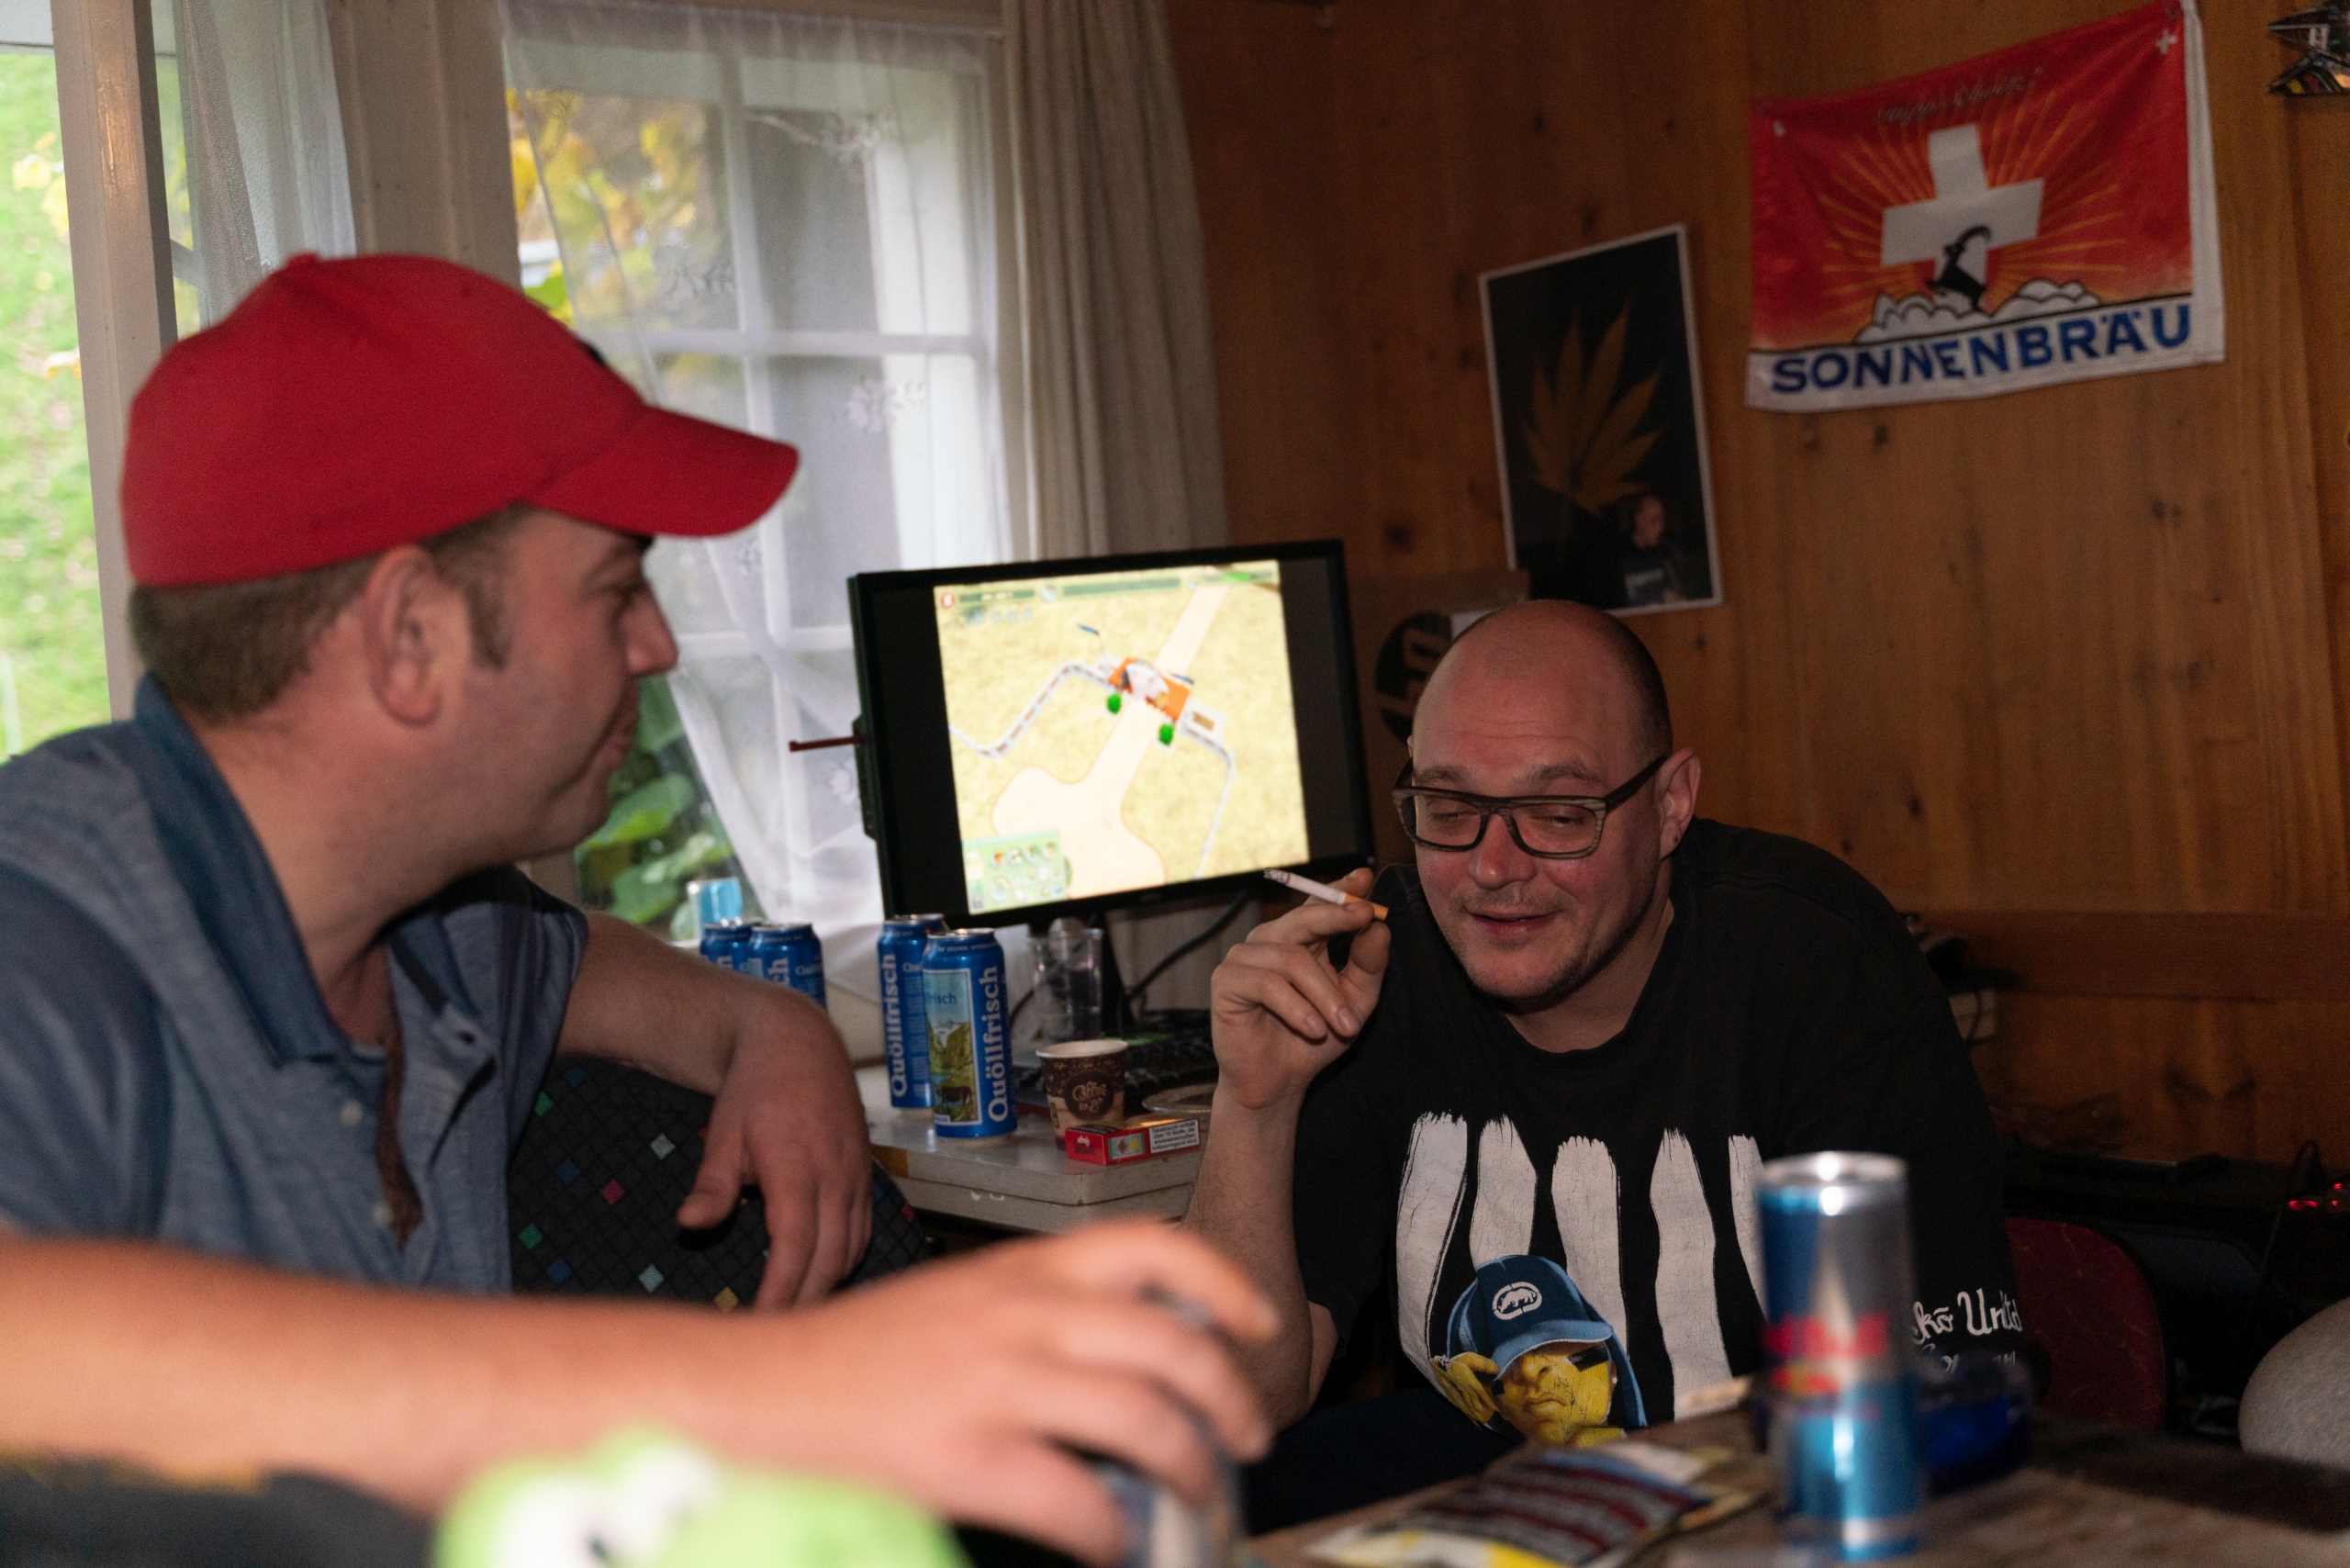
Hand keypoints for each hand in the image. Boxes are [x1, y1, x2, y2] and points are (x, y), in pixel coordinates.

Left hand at [676, 989, 871, 1307]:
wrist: (800, 1042)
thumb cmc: (755, 1088)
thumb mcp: (723, 1131)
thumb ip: (713, 1183)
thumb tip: (689, 1224)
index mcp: (797, 1168)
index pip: (795, 1248)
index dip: (781, 1293)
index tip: (759, 1326)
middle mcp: (836, 1176)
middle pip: (829, 1259)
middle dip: (804, 1304)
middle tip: (773, 1340)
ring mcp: (856, 1175)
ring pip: (851, 1249)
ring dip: (826, 1285)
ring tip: (795, 1317)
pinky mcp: (865, 1174)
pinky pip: (862, 1230)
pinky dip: (844, 1260)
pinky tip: (822, 1277)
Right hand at [752, 1221, 1275, 1564]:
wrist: (751, 1393)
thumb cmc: (854, 1358)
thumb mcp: (960, 1306)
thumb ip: (1040, 1320)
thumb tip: (1130, 1369)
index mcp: (1019, 1269)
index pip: (1151, 1247)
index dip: (1223, 1283)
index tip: (1259, 1323)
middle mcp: (1018, 1314)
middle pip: (1170, 1343)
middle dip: (1228, 1398)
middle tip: (1245, 1438)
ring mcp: (993, 1383)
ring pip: (1142, 1419)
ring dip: (1189, 1467)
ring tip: (1198, 1495)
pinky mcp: (964, 1457)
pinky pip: (1076, 1499)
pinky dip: (1111, 1532)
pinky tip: (1112, 1546)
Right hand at [1209, 868, 1389, 1111]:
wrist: (1280, 1081)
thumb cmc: (1315, 1038)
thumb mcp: (1355, 1002)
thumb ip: (1368, 965)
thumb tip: (1379, 926)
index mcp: (1300, 939)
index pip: (1319, 904)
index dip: (1340, 888)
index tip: (1364, 879)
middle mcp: (1270, 940)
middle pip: (1304, 917)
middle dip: (1337, 917)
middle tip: (1366, 918)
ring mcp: (1245, 957)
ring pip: (1292, 959)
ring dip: (1325, 996)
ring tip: (1345, 1026)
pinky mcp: (1226, 981)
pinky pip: (1267, 984)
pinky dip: (1297, 1009)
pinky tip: (1314, 1029)